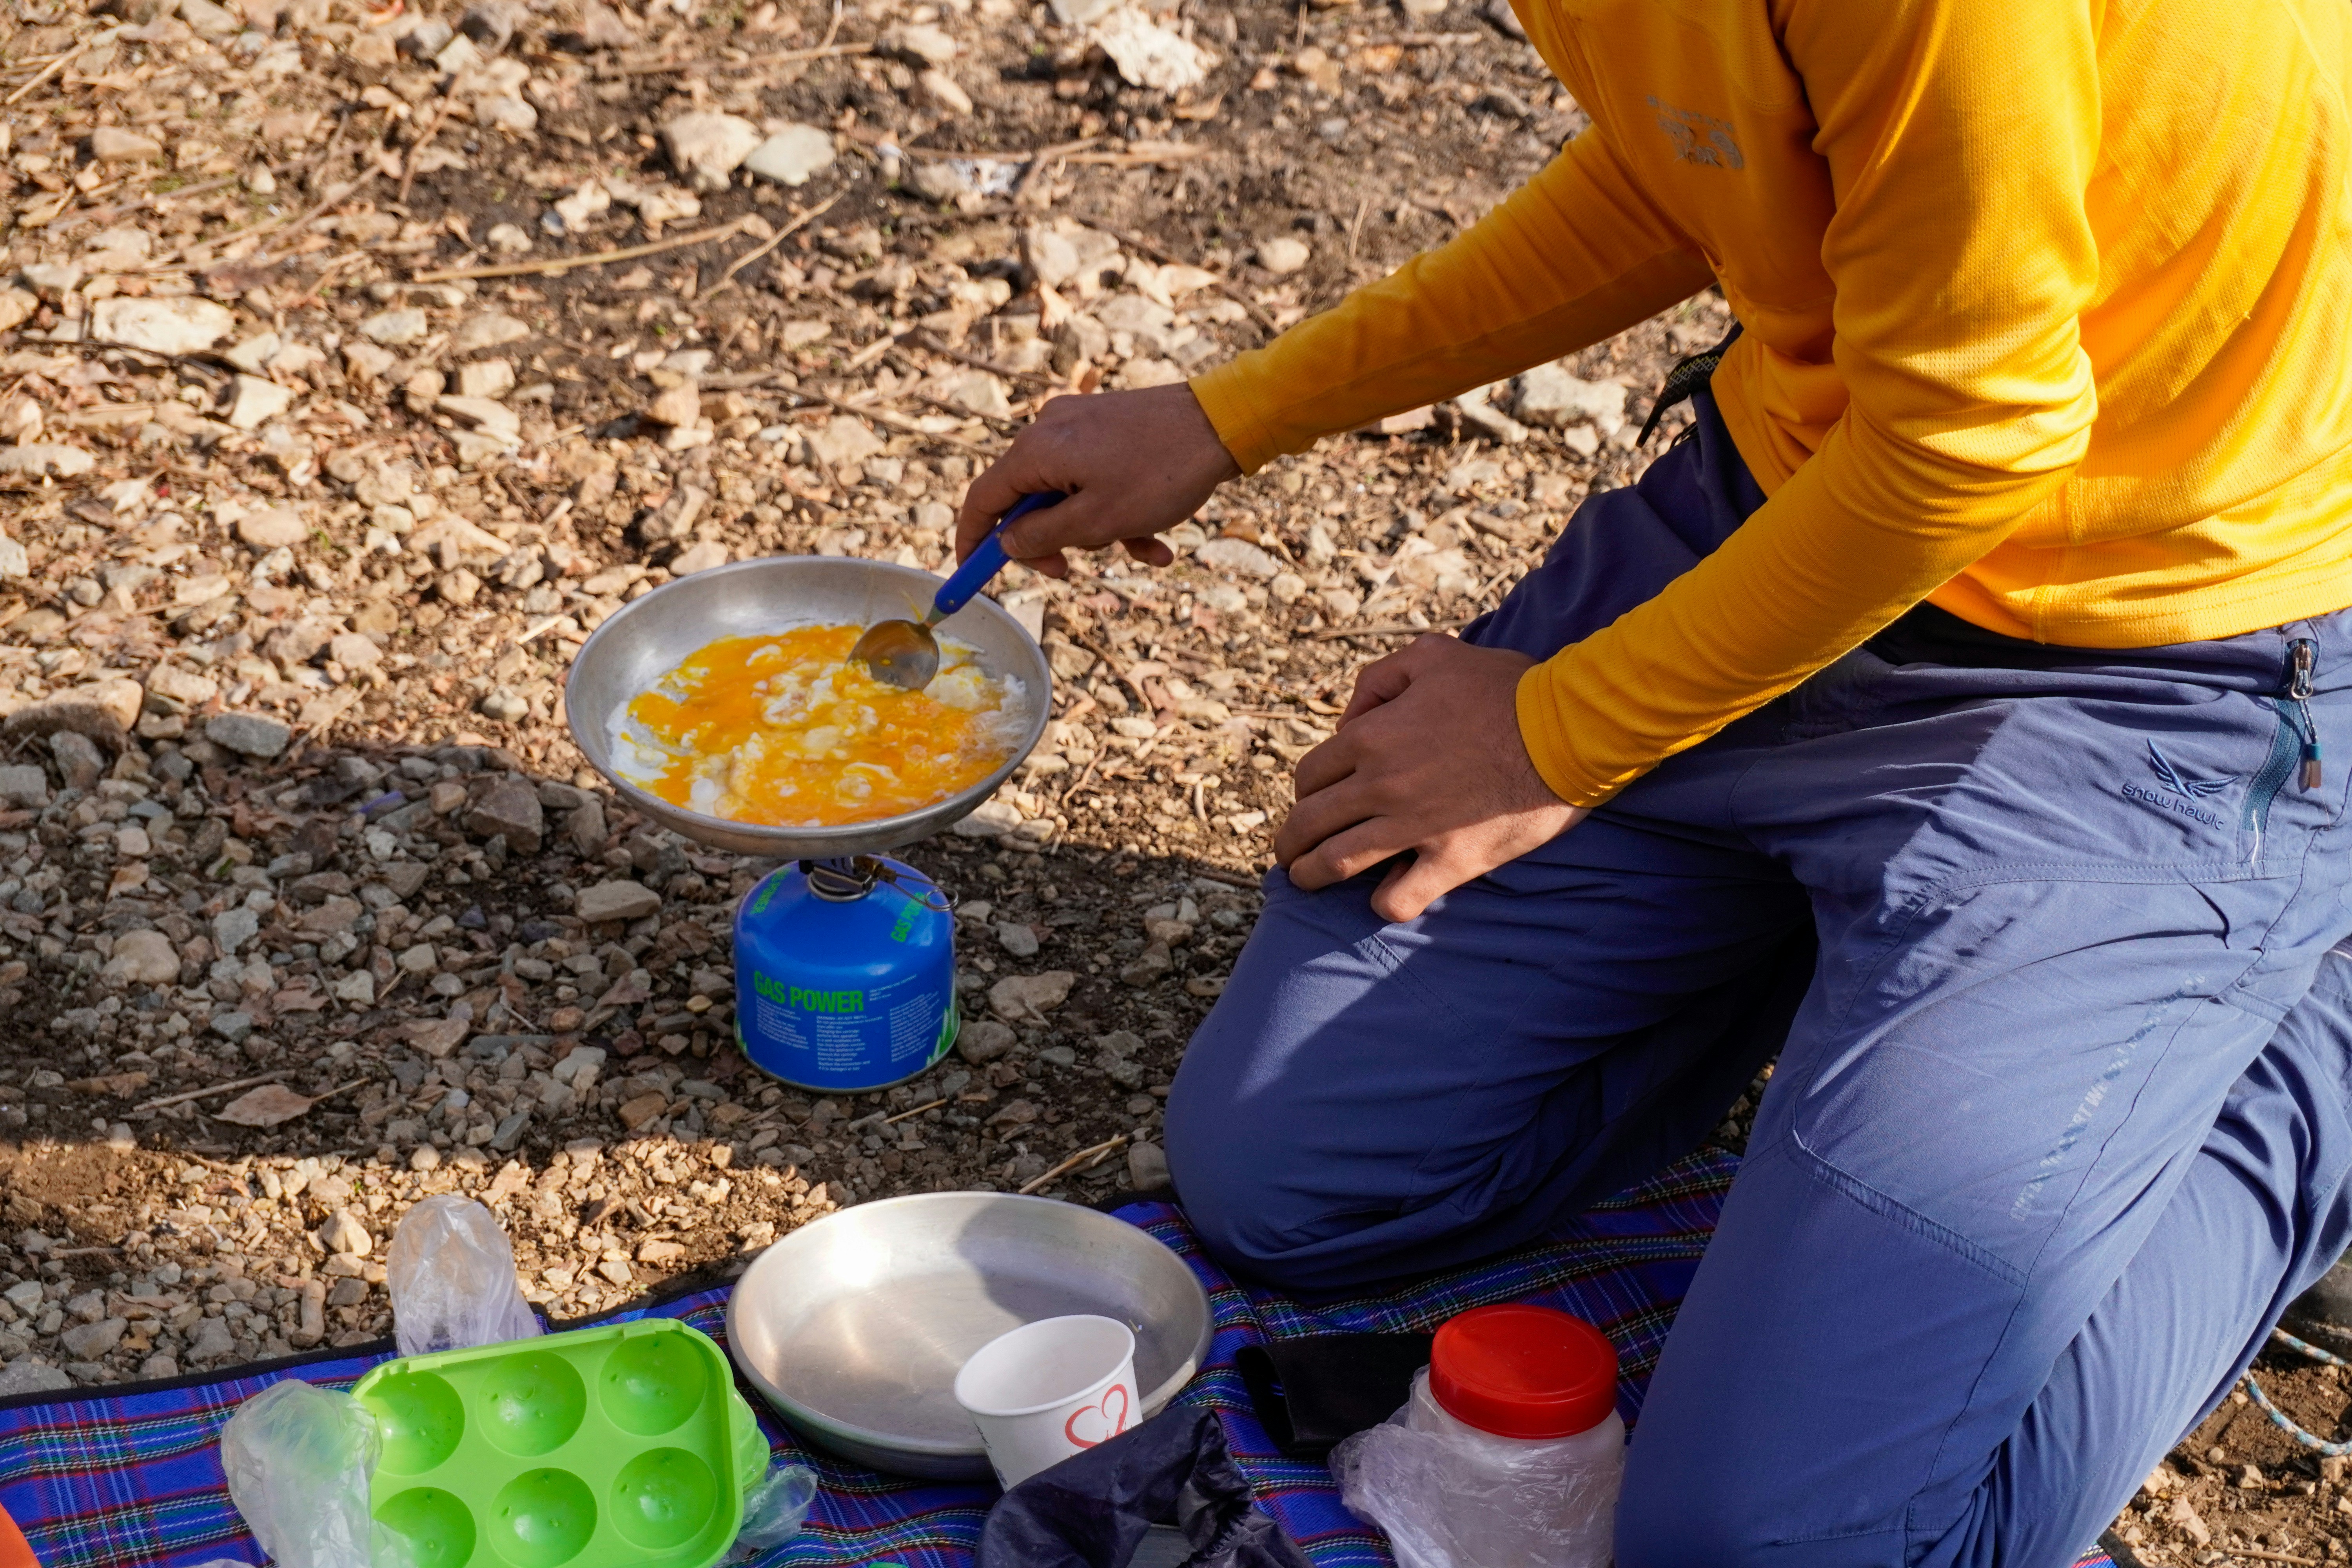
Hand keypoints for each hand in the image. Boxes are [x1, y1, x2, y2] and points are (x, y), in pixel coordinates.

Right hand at [957, 381, 1241, 577]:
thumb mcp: (1096, 522)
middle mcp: (1049, 431)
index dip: (972, 541)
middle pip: (1026, 500)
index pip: (982, 501)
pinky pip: (1095, 478)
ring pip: (1068, 495)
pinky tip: (1156, 539)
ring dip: (1098, 531)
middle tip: (1068, 573)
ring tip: (1144, 548)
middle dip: (1051, 541)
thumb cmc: (1161, 474)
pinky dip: (1117, 511)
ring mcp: (1078, 425)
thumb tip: (1006, 543)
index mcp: (1036, 452)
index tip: (971, 574)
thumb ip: (1042, 536)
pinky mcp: (1106, 426)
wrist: (1222, 423)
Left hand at [1276, 635, 1584, 921]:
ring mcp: (1415, 826)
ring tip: (1306, 881)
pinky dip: (1385, 902)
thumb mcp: (1434, 656)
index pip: (1311, 774)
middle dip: (1291, 841)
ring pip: (1336, 864)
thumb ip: (1380, 680)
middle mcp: (1382, 785)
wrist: (1571, 727)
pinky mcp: (1453, 860)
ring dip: (1311, 876)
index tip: (1313, 801)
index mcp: (1372, 736)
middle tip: (1290, 852)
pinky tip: (1387, 895)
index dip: (1305, 790)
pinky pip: (1398, 899)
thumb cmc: (1506, 688)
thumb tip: (1349, 719)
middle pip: (1309, 823)